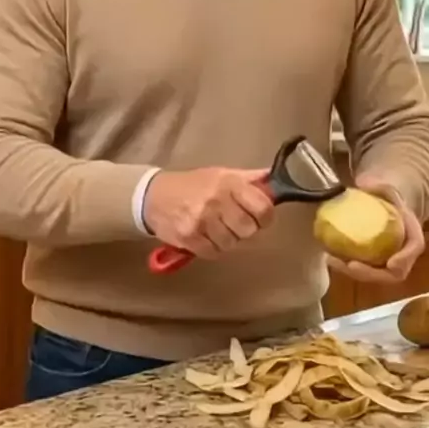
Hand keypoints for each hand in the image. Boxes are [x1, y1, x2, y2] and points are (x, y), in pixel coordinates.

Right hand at [143, 167, 273, 259]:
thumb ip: (249, 179)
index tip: (260, 218)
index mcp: (229, 183)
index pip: (263, 207)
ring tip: (218, 230)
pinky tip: (206, 237)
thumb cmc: (193, 185)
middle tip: (236, 225)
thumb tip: (274, 179)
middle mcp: (217, 201)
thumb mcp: (221, 174)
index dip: (266, 217)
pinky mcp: (189, 237)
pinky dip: (213, 249)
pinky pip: (214, 253)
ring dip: (228, 240)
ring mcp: (202, 220)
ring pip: (232, 244)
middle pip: (249, 230)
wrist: (154, 196)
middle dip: (245, 230)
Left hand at [327, 175, 424, 284]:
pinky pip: (359, 269)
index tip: (391, 264)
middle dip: (371, 273)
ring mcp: (385, 261)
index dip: (404, 259)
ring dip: (352, 272)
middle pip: (392, 273)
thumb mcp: (386, 188)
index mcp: (411, 234)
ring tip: (332, 259)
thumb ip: (379, 185)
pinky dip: (344, 265)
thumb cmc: (387, 197)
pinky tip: (328, 255)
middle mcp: (401, 253)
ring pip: (373, 275)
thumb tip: (363, 184)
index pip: (414, 248)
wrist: (381, 203)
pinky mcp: (369, 263)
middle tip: (350, 265)